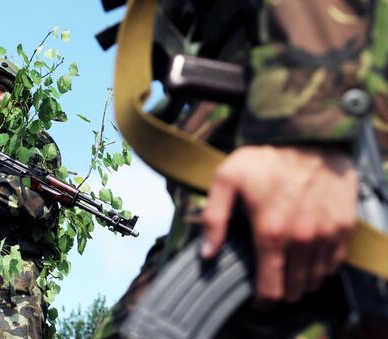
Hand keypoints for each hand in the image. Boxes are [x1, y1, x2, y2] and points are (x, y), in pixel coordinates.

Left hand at [200, 145, 357, 301]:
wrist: (311, 137)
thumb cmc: (265, 159)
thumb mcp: (226, 179)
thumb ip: (214, 219)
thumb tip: (206, 254)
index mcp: (271, 232)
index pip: (271, 288)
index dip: (262, 299)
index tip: (257, 297)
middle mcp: (303, 240)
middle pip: (294, 289)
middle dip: (281, 290)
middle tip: (271, 281)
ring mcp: (327, 235)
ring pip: (315, 280)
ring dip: (301, 281)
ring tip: (288, 271)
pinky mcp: (344, 227)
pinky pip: (335, 263)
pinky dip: (321, 267)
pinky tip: (308, 257)